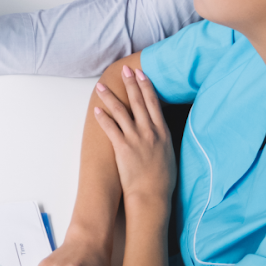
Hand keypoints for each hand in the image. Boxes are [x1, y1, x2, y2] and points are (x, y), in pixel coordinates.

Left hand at [93, 64, 175, 208]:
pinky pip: (111, 128)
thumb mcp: (169, 154)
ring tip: (101, 86)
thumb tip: (160, 130)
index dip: (147, 87)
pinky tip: (96, 109)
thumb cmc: (162, 180)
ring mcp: (136, 139)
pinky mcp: (123, 148)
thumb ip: (163, 140)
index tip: (141, 74)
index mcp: (163, 133)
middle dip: (131, 83)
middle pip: (138, 102)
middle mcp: (150, 132)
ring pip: (121, 112)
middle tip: (125, 69)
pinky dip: (103, 118)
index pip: (154, 104)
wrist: (152, 195)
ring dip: (110, 96)